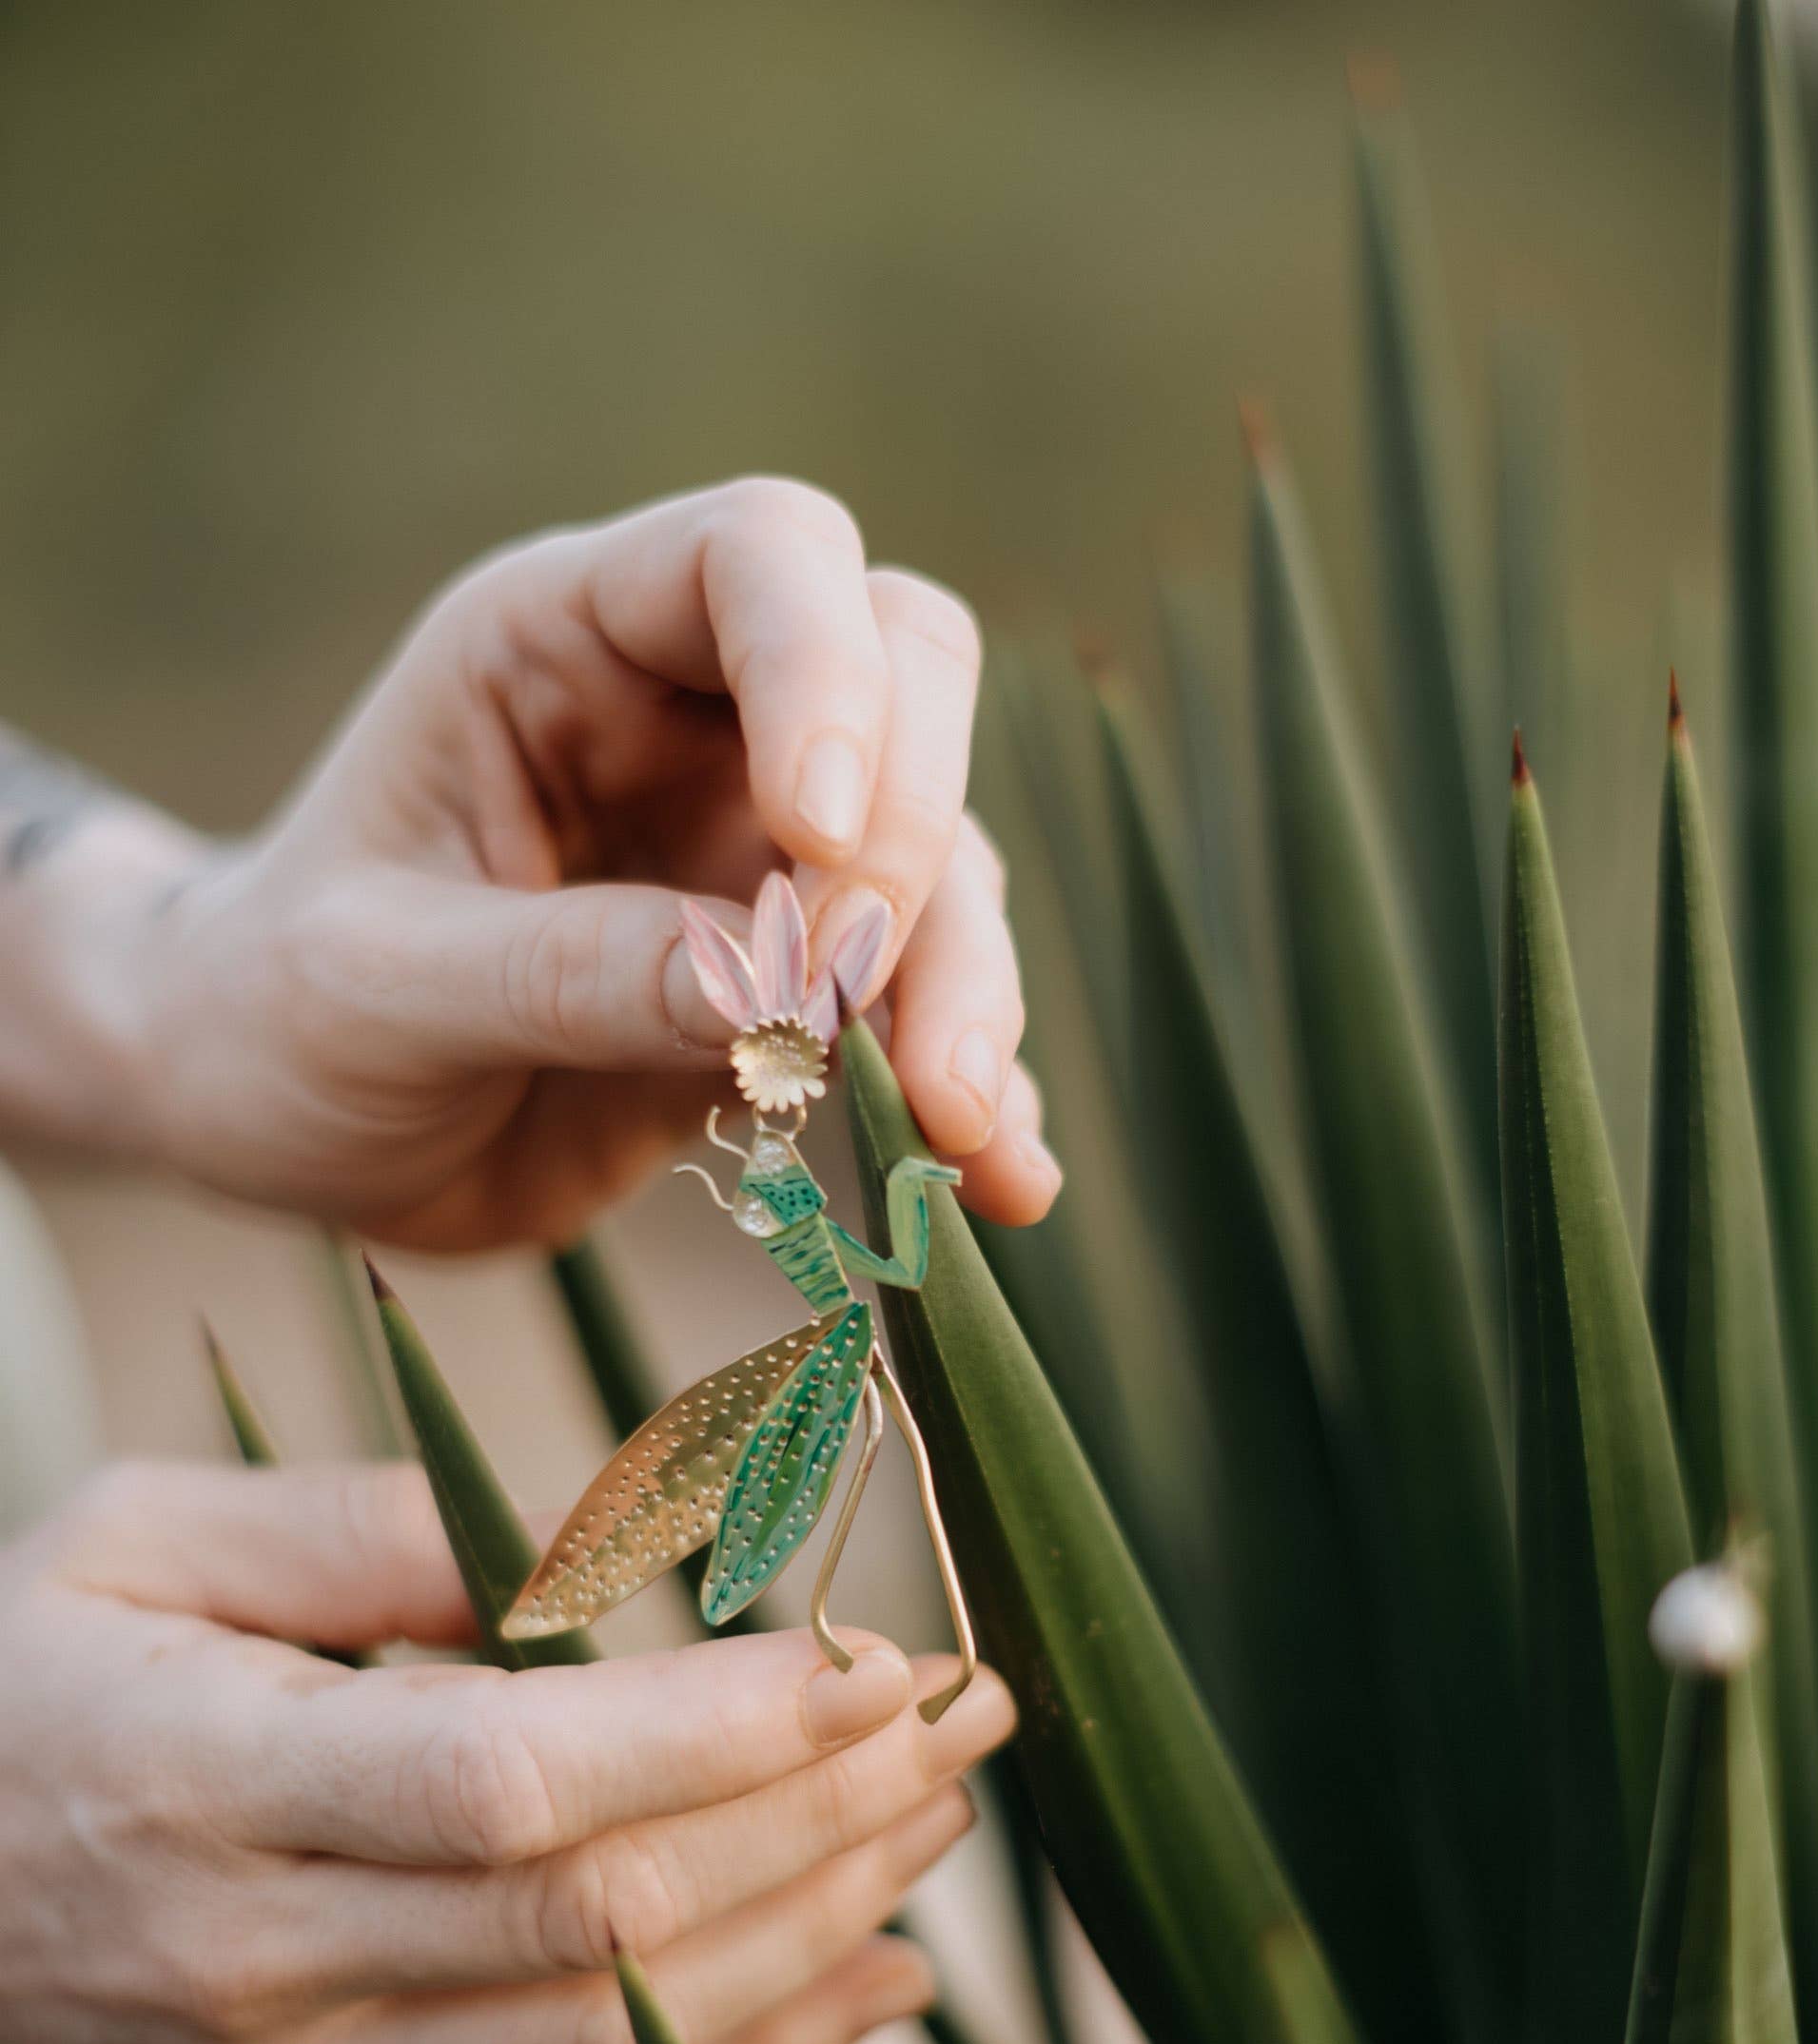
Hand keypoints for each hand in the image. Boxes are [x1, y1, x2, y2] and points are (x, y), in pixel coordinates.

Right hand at [0, 1461, 1013, 2043]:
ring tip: (947, 1825)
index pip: (504, 1785)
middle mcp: (262, 1966)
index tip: (872, 1660)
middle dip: (821, 1819)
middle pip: (601, 1920)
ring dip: (820, 1934)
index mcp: (200, 1787)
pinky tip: (881, 1988)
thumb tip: (591, 1543)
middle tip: (971, 1716)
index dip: (712, 1732)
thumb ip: (351, 1530)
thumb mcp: (127, 1541)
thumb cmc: (5, 1682)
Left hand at [118, 482, 1058, 1247]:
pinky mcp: (800, 989)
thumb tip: (777, 996)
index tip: (815, 840)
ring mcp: (762, 855)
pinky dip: (976, 1097)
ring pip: (941, 863)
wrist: (282, 1126)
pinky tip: (1008, 1184)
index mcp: (563, 644)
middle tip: (853, 1003)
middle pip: (908, 678)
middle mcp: (693, 721)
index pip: (757, 557)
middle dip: (912, 836)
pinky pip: (928, 1010)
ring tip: (956, 1132)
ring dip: (965, 988)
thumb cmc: (282, 1014)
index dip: (823, 668)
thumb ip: (563, 973)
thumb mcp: (376, 990)